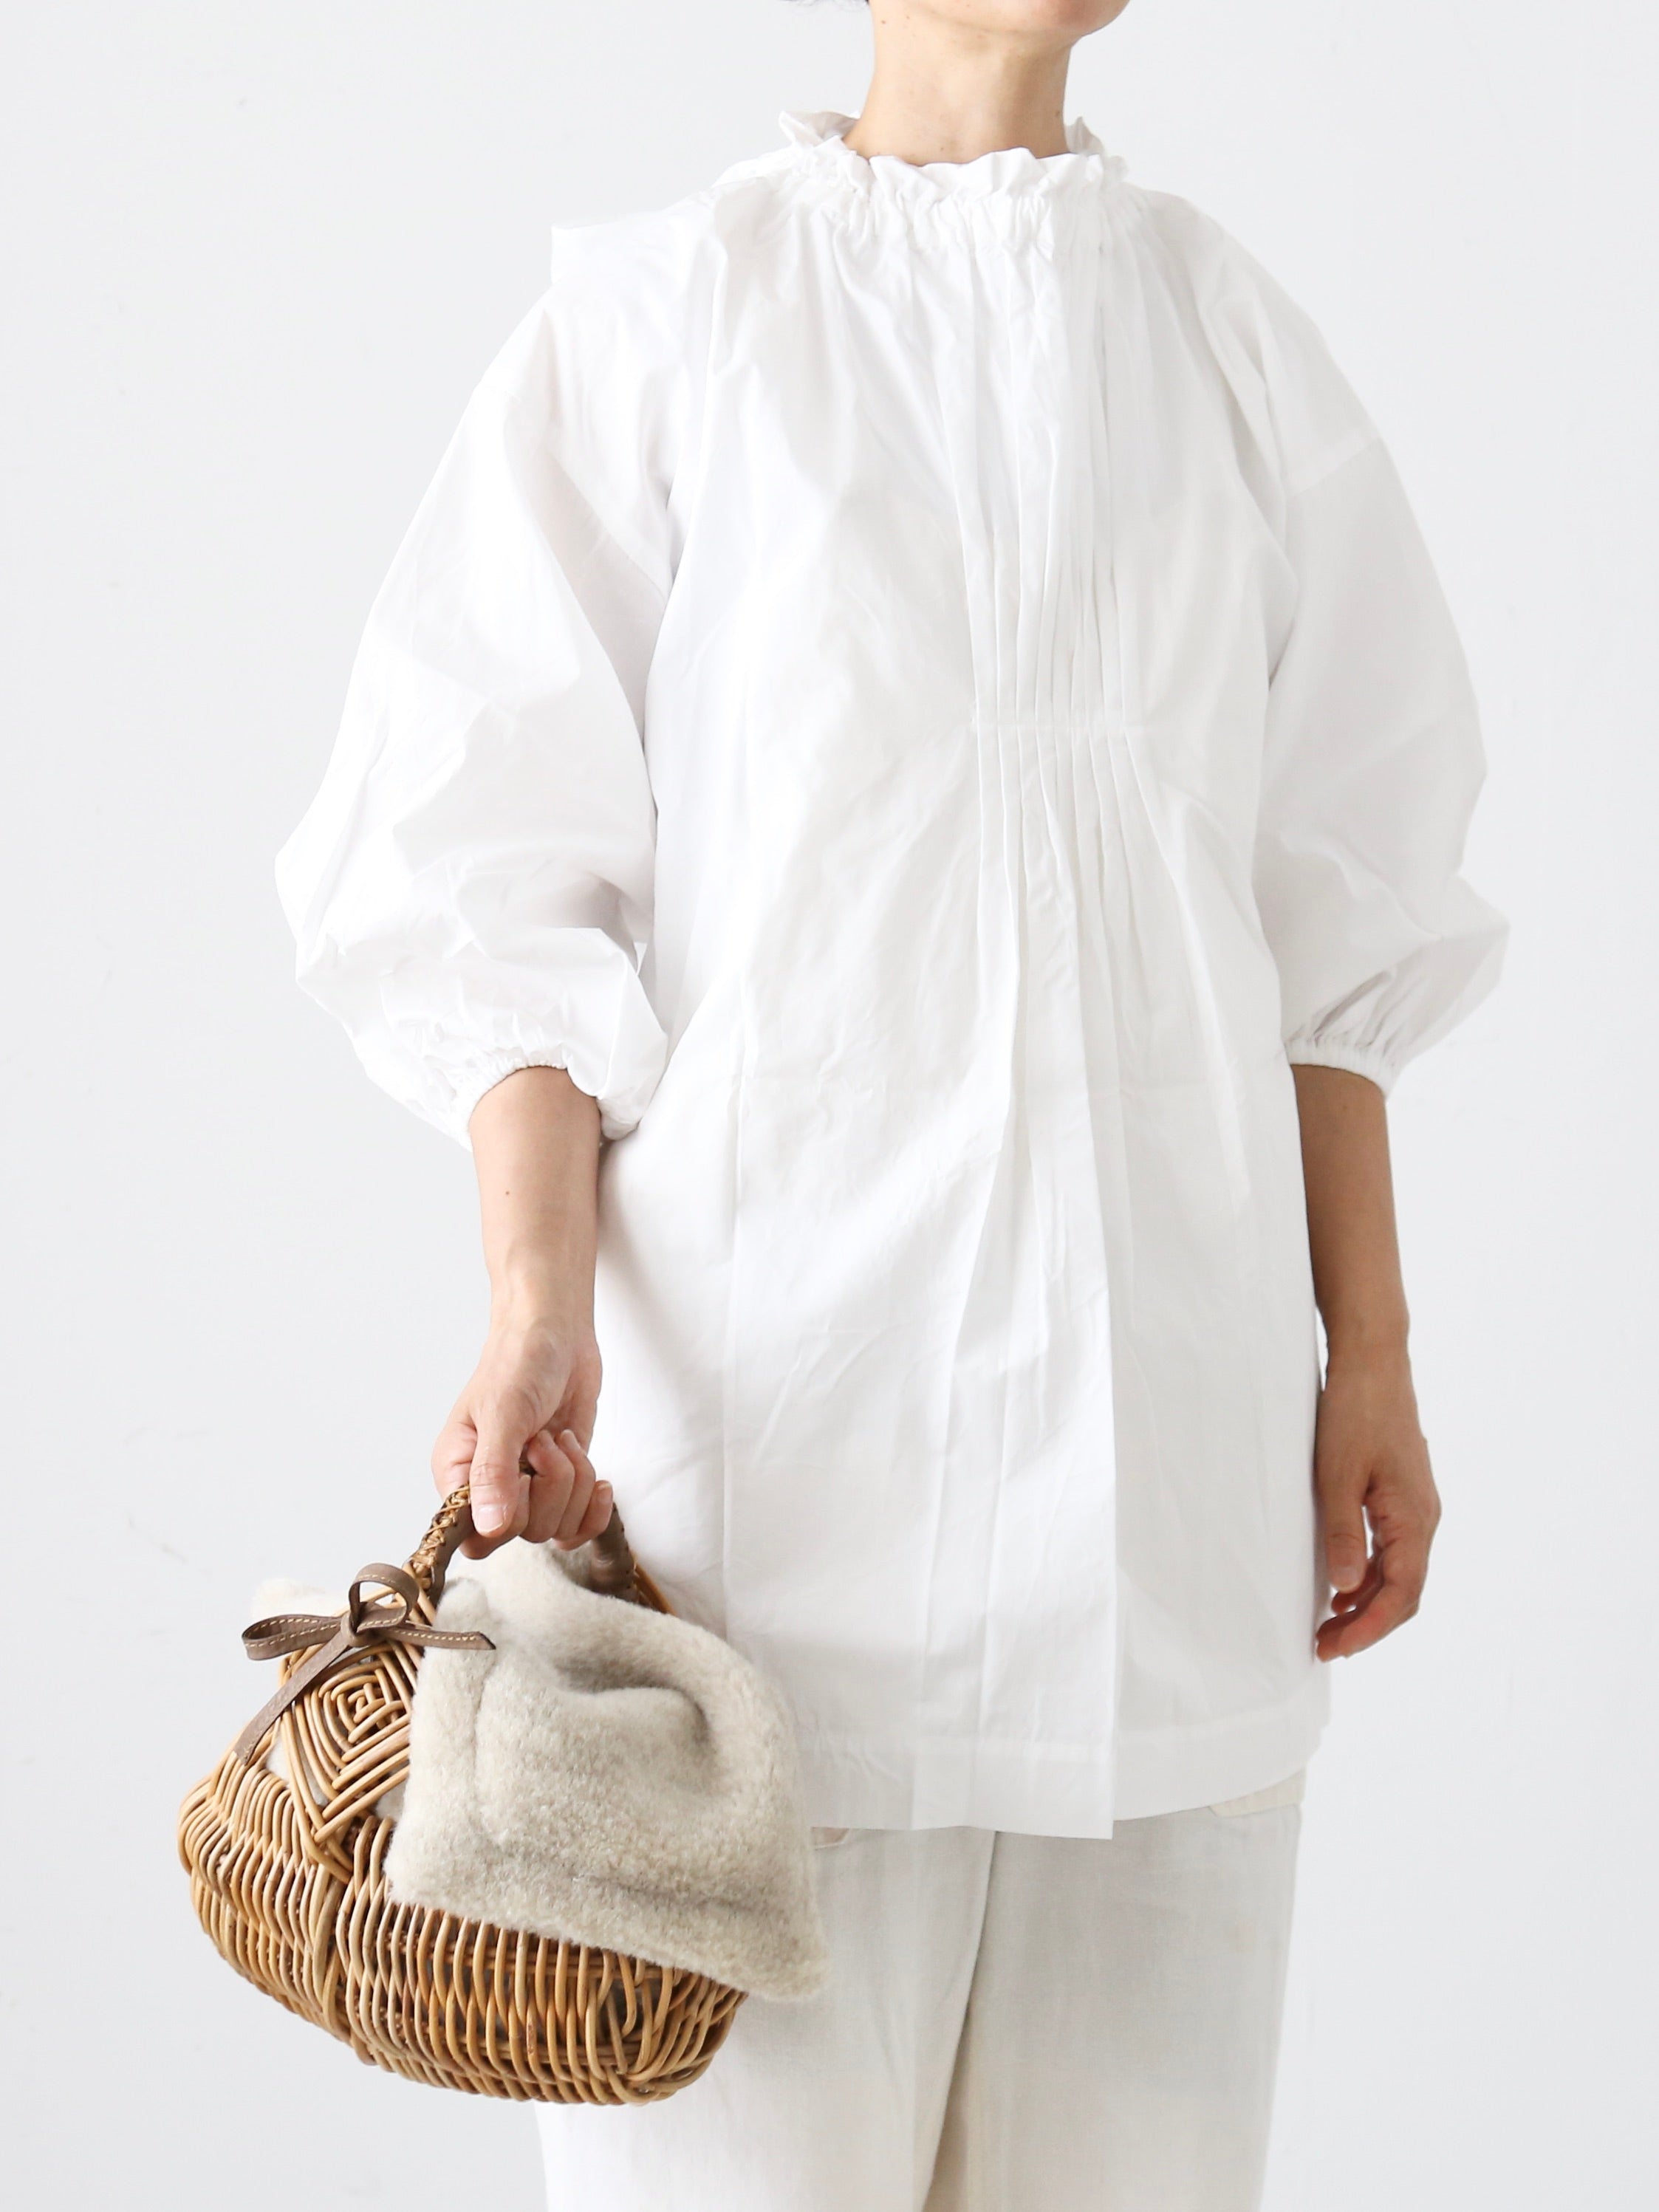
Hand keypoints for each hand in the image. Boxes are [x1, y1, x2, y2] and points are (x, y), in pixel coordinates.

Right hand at [432, 1305, 611, 1558]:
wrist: (556, 1335)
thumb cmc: (517, 1363)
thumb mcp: (503, 1413)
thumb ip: (493, 1472)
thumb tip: (489, 1527)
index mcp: (457, 1474)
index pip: (475, 1538)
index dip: (509, 1516)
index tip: (522, 1474)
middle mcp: (489, 1489)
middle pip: (525, 1533)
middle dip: (551, 1485)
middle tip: (545, 1439)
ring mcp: (529, 1488)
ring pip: (557, 1527)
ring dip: (574, 1482)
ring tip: (563, 1439)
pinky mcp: (562, 1484)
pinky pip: (579, 1525)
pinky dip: (594, 1507)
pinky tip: (600, 1481)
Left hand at [1314, 1346, 1440, 1659]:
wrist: (1374, 1363)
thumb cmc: (1354, 1414)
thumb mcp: (1337, 1476)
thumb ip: (1342, 1535)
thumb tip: (1346, 1590)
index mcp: (1414, 1518)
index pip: (1401, 1594)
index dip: (1369, 1628)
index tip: (1334, 1648)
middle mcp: (1424, 1519)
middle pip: (1405, 1592)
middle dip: (1367, 1625)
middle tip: (1324, 1645)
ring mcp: (1417, 1507)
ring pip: (1400, 1573)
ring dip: (1367, 1603)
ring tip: (1327, 1624)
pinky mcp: (1403, 1496)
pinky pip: (1394, 1551)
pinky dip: (1370, 1575)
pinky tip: (1341, 1585)